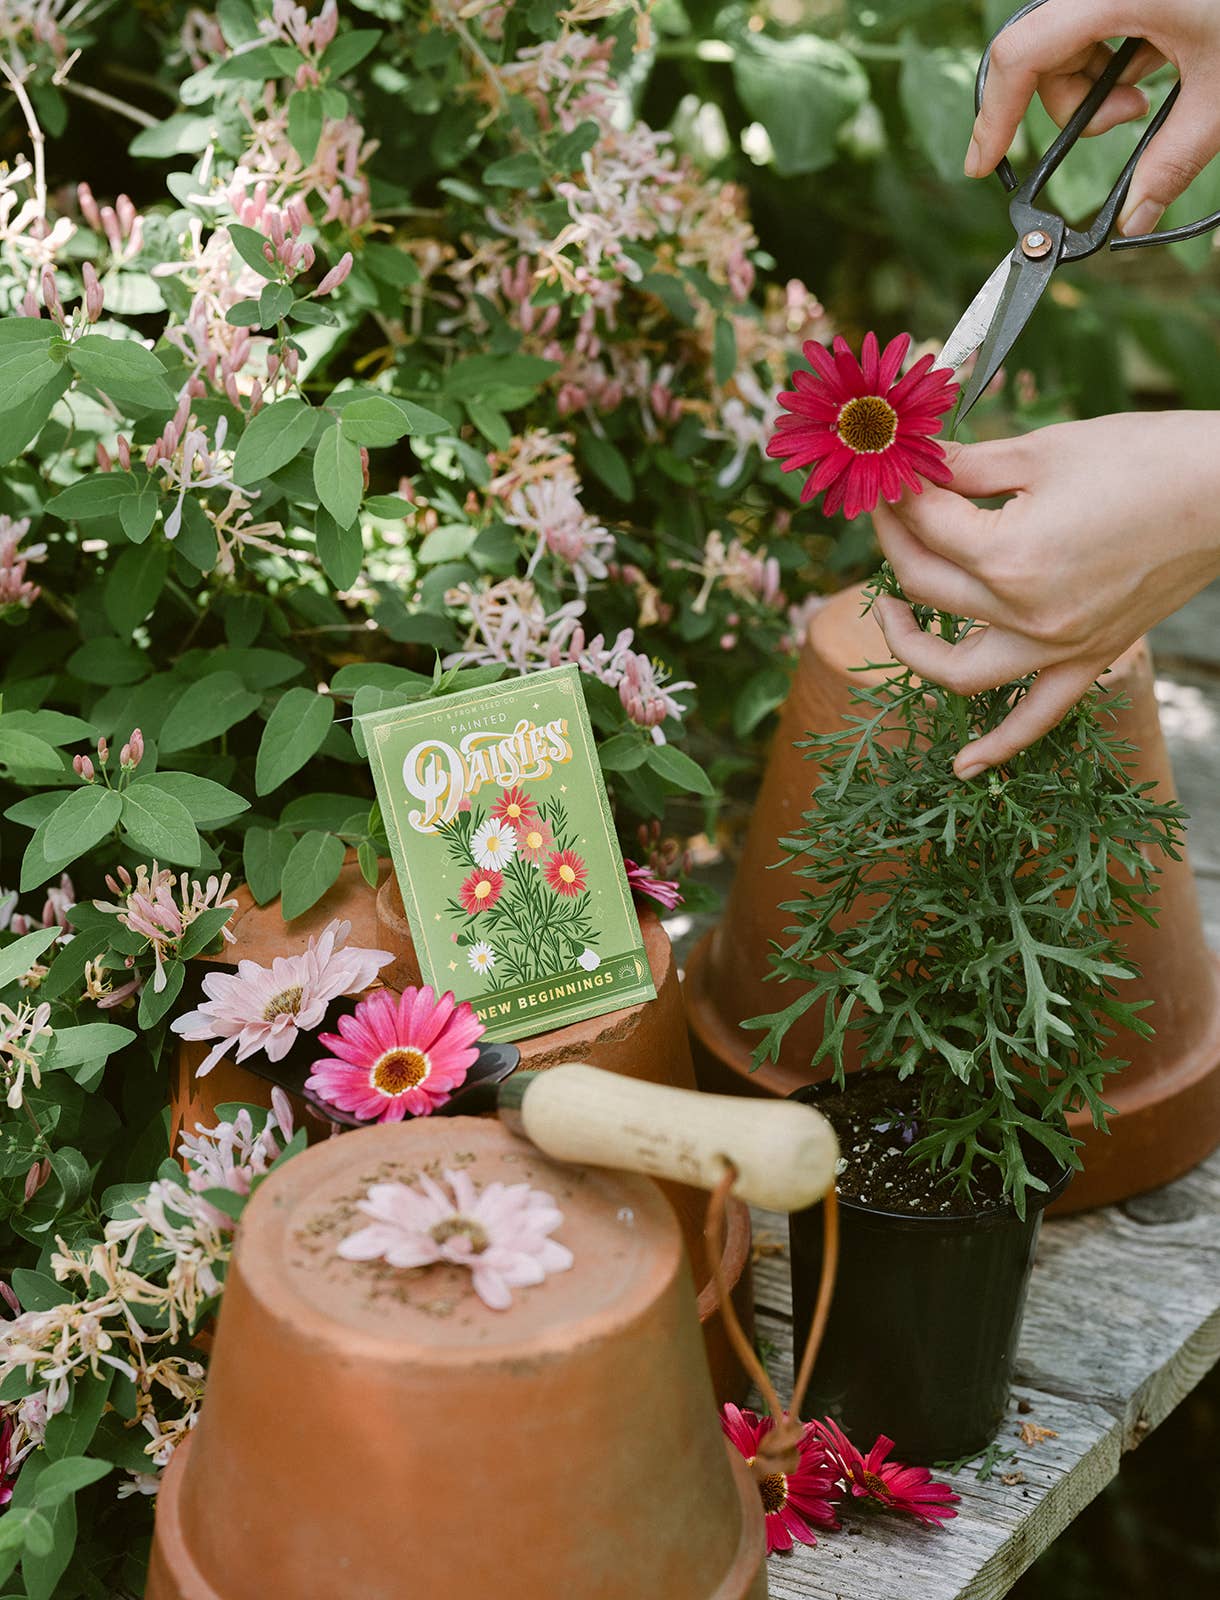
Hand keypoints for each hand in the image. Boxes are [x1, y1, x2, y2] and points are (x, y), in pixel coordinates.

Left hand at [870, 412, 1219, 777]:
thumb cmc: (1142, 459)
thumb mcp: (1043, 451)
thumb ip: (967, 466)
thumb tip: (913, 465)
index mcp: (1008, 556)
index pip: (924, 528)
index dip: (900, 495)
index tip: (892, 474)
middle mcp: (1025, 614)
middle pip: (925, 587)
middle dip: (896, 541)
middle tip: (893, 511)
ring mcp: (1057, 647)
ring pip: (957, 672)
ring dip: (910, 647)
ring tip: (891, 613)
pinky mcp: (1088, 659)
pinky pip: (1035, 718)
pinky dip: (996, 747)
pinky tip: (962, 767)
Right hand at [966, 0, 1219, 235]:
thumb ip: (1174, 160)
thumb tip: (1133, 218)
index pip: (1020, 57)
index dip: (994, 116)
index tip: (983, 165)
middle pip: (1042, 54)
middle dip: (1072, 103)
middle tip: (1130, 120)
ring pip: (1067, 43)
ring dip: (1099, 84)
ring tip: (1153, 91)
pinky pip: (1094, 26)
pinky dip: (1118, 56)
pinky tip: (1161, 60)